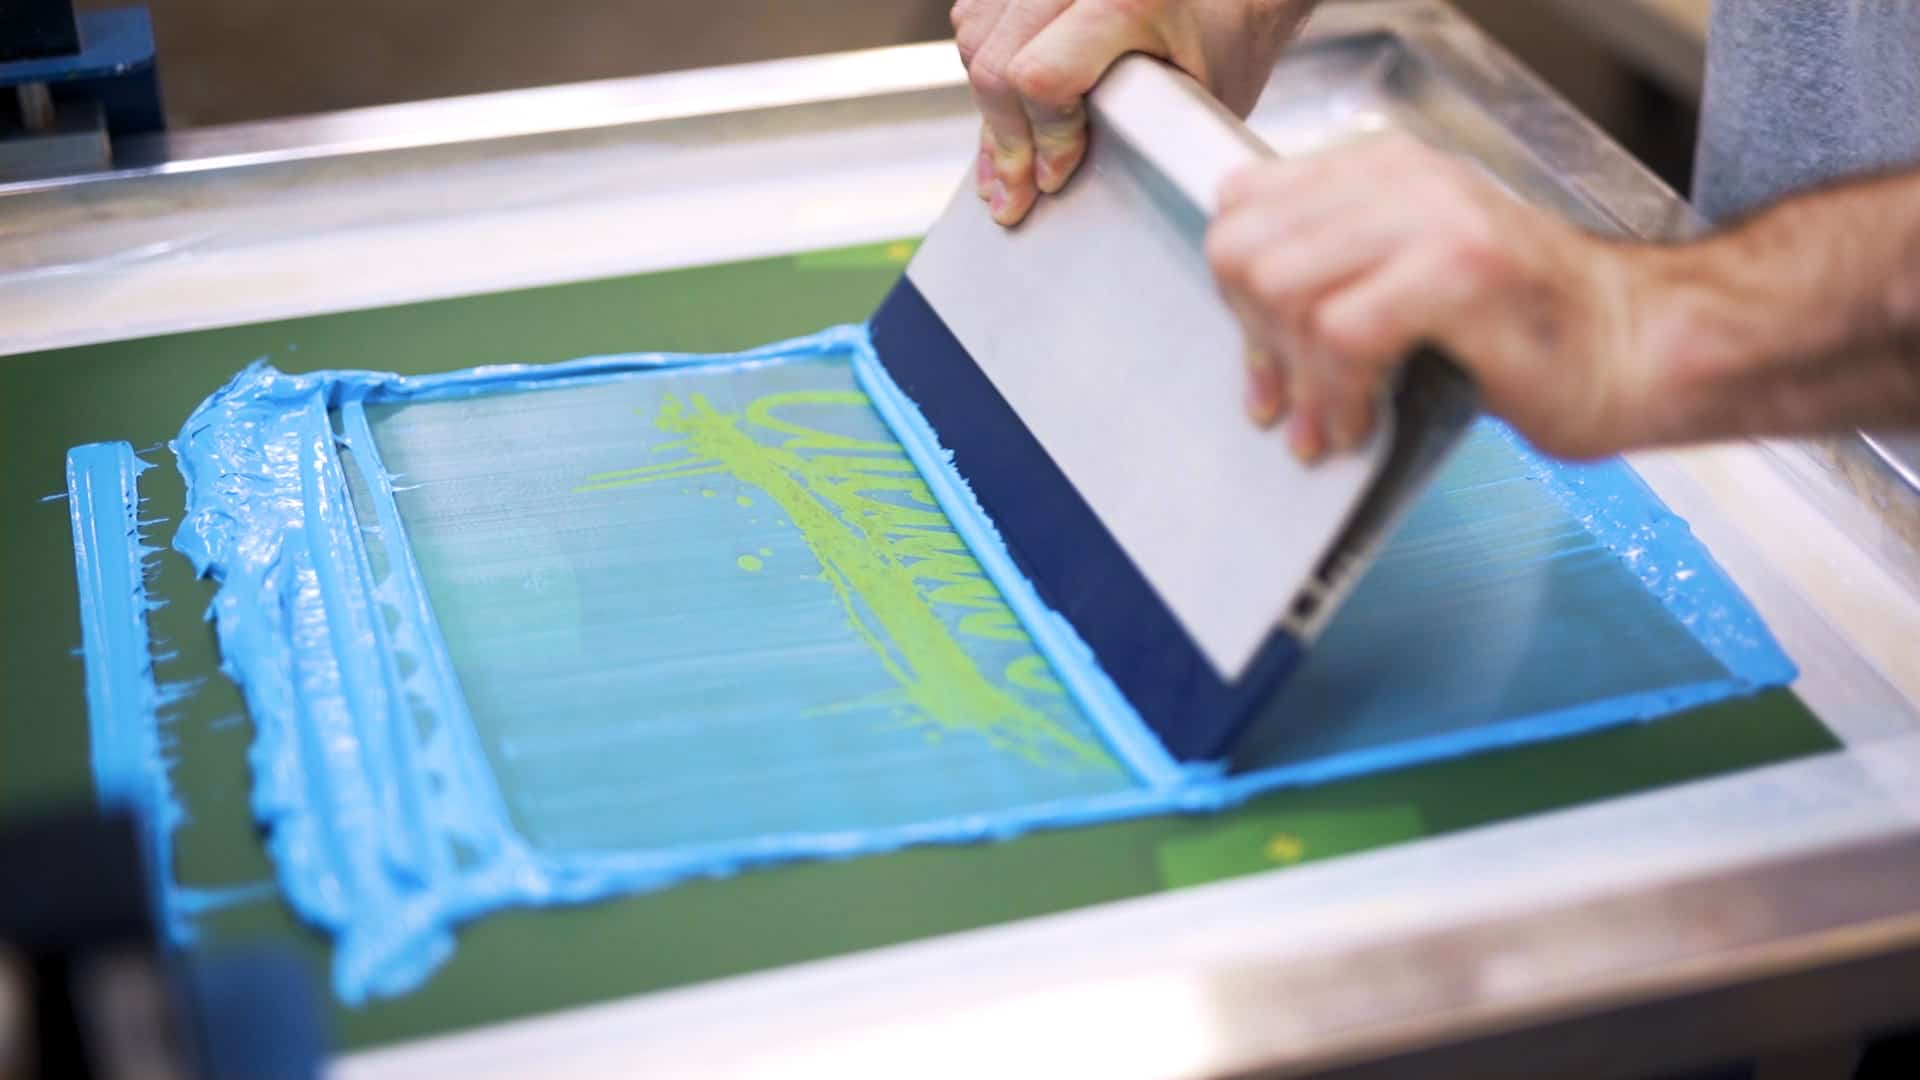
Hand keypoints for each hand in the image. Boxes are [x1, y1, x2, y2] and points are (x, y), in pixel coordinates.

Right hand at [952, 0, 1312, 224]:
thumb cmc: (1226, 39)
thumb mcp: (1193, 98)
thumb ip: (1121, 135)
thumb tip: (1044, 182)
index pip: (1040, 76)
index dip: (1041, 139)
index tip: (1051, 178)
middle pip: (994, 59)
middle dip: (1004, 137)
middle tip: (1016, 188)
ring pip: (975, 34)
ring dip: (986, 100)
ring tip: (1007, 150)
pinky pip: (977, 12)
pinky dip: (983, 59)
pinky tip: (1004, 99)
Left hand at [1206, 133, 1662, 459]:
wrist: (1640, 350)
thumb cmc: (1529, 330)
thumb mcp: (1412, 283)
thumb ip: (1335, 284)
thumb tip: (1254, 346)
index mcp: (1382, 170)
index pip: (1242, 205)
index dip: (1237, 293)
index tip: (1267, 354)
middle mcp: (1403, 179)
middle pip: (1246, 249)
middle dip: (1256, 339)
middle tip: (1293, 396)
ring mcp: (1434, 219)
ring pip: (1282, 287)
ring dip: (1297, 375)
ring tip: (1331, 421)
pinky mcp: (1460, 272)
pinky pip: (1340, 333)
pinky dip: (1338, 394)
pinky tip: (1364, 424)